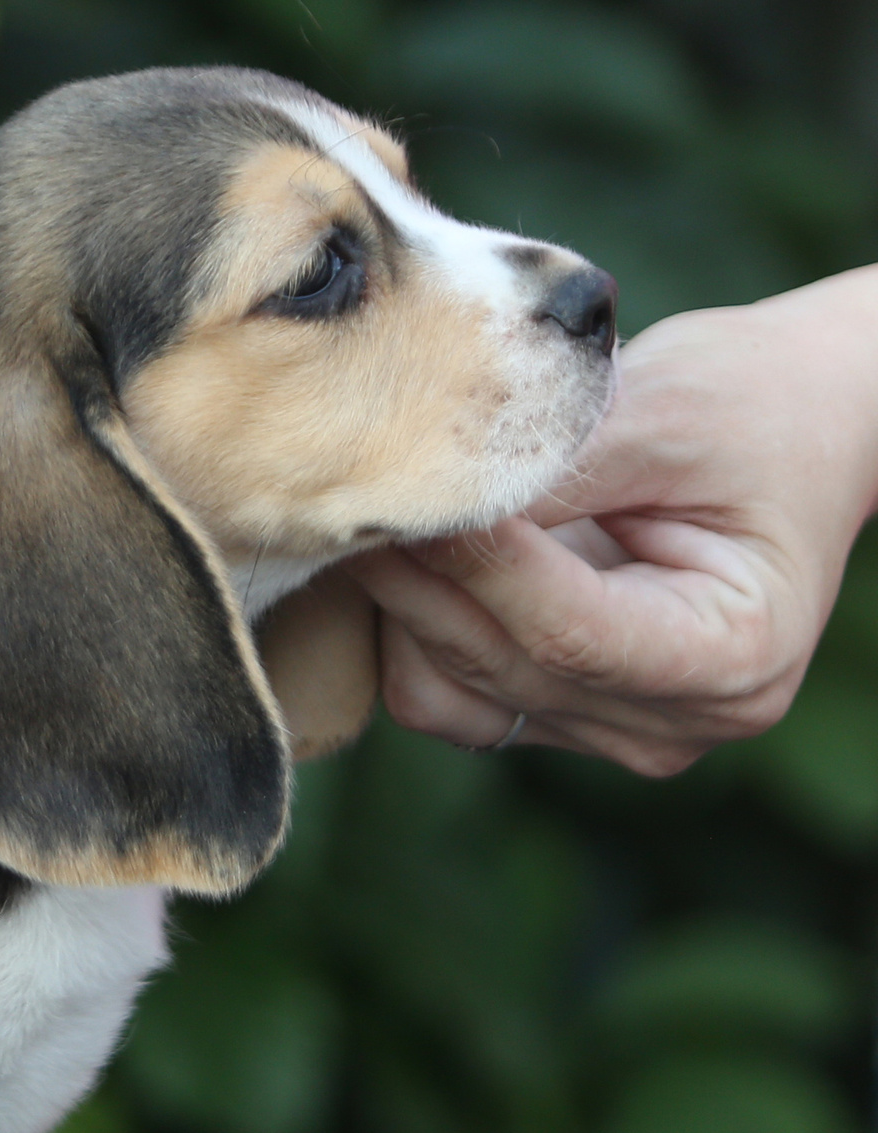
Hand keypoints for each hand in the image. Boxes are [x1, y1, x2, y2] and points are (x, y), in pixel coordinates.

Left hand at [350, 265, 877, 775]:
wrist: (787, 425)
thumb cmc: (751, 404)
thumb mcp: (674, 411)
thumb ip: (562, 466)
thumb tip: (432, 502)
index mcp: (734, 655)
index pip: (568, 631)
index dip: (476, 564)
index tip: (407, 490)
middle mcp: (672, 720)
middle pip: (500, 664)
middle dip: (417, 575)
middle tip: (346, 486)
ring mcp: (607, 728)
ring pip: (448, 690)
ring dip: (399, 603)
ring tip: (368, 511)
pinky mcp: (548, 713)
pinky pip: (439, 691)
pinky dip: (405, 628)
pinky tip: (395, 551)